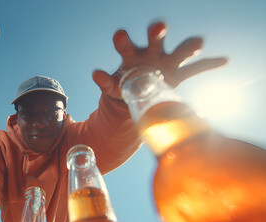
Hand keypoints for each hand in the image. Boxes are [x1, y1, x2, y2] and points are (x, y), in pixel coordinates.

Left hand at [92, 21, 227, 99]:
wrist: (137, 95)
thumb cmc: (123, 85)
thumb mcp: (112, 86)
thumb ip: (105, 82)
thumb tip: (96, 73)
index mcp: (131, 54)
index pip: (126, 44)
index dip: (123, 39)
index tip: (120, 35)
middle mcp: (151, 52)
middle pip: (156, 38)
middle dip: (157, 32)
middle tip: (158, 28)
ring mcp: (167, 62)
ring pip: (180, 50)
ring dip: (188, 46)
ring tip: (198, 43)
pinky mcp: (179, 74)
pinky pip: (196, 68)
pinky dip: (209, 64)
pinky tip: (223, 60)